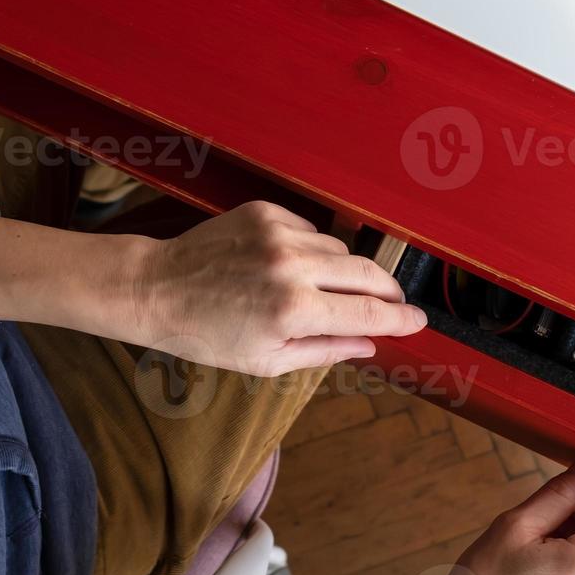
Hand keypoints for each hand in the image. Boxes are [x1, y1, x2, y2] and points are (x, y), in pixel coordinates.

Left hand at [132, 201, 426, 374]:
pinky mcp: (265, 212)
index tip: (417, 321)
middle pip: (368, 274)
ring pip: (340, 250)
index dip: (401, 319)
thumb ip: (325, 351)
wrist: (157, 289)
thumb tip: (370, 343)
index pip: (370, 313)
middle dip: (388, 290)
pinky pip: (311, 231)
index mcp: (294, 312)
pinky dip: (311, 249)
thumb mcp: (267, 361)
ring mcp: (279, 235)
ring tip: (321, 291)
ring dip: (343, 271)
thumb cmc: (207, 335)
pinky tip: (289, 266)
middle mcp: (291, 268)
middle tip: (393, 303)